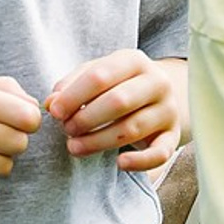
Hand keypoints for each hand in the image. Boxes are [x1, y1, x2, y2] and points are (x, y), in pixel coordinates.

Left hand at [50, 49, 184, 170]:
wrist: (156, 95)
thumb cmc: (116, 84)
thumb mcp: (94, 75)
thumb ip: (70, 85)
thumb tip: (50, 103)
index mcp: (134, 60)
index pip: (100, 76)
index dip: (73, 96)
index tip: (55, 112)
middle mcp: (157, 82)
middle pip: (118, 101)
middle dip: (86, 118)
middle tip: (66, 130)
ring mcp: (168, 110)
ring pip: (133, 128)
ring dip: (99, 141)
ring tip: (75, 147)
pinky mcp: (173, 136)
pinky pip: (161, 153)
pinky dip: (140, 161)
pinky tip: (119, 163)